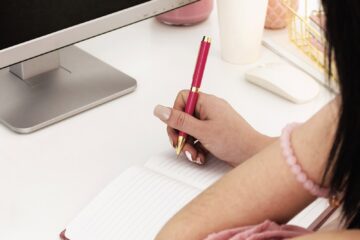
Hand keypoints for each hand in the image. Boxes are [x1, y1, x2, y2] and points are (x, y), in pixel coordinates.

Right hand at [154, 90, 273, 165]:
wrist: (253, 155)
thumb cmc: (235, 140)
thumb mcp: (201, 131)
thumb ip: (179, 120)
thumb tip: (160, 110)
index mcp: (207, 102)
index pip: (183, 98)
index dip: (176, 113)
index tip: (176, 127)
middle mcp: (209, 110)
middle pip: (184, 117)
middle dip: (181, 134)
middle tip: (181, 145)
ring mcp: (212, 122)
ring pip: (190, 130)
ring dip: (188, 144)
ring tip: (194, 154)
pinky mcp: (214, 134)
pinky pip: (198, 138)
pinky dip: (197, 148)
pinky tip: (201, 156)